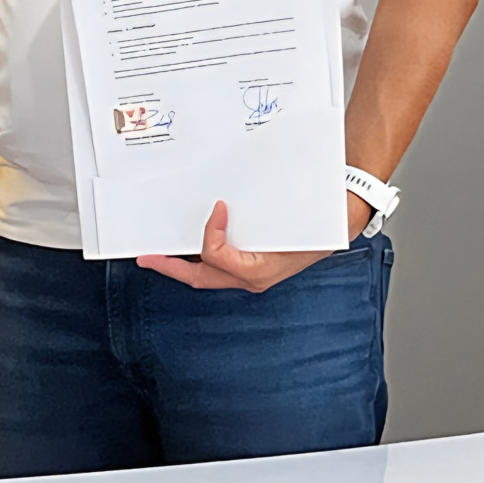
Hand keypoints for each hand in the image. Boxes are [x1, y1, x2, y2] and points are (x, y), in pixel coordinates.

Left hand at [136, 193, 369, 292]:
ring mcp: (249, 276)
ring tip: (159, 254)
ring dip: (181, 265)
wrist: (338, 227)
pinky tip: (188, 246)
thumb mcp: (295, 222)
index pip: (218, 257)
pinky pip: (218, 268)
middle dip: (170, 267)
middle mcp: (251, 278)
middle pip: (200, 277)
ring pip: (206, 276)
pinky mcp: (249, 268)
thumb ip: (263, 219)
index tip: (216, 208)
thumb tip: (229, 204)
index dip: (209, 233)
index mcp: (260, 270)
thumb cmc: (319, 224)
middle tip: (146, 256)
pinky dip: (201, 258)